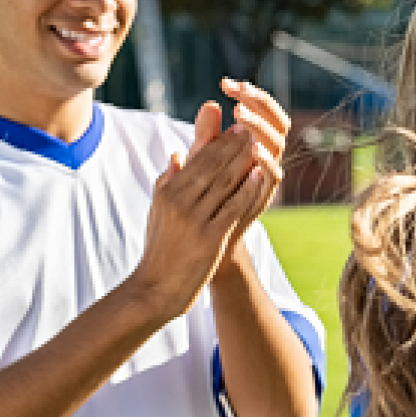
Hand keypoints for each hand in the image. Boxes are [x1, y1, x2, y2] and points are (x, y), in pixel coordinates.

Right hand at [133, 123, 271, 318]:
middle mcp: (179, 202)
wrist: (156, 288)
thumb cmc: (160, 248)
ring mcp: (195, 219)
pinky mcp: (210, 238)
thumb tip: (175, 154)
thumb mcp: (158, 211)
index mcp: (167, 192)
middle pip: (212, 167)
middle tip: (251, 129)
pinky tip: (258, 176)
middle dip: (233, 146)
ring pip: (224, 183)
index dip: (219, 142)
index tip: (236, 128)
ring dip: (243, 162)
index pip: (197, 160)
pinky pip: (232, 207)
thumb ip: (167, 182)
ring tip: (259, 146)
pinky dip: (246, 190)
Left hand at [191, 79, 289, 208]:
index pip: (263, 111)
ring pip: (278, 143)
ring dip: (261, 126)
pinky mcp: (266, 194)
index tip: (226, 83)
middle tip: (238, 93)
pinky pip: (275, 174)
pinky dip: (268, 160)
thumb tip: (209, 104)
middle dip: (260, 103)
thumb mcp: (202, 160)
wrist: (206, 236)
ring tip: (241, 113)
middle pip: (278, 121)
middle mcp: (267, 155)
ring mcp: (268, 174)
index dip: (250, 95)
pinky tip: (253, 148)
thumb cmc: (205, 195)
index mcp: (254, 143)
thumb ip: (207, 136)